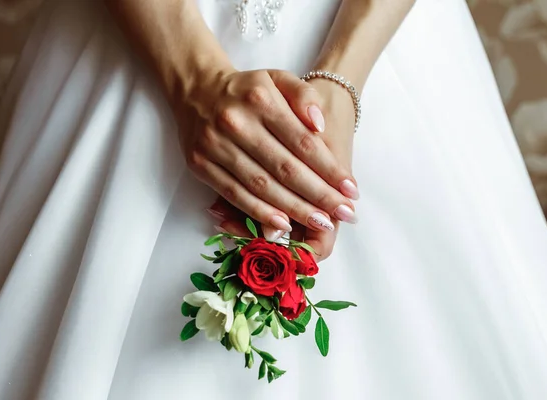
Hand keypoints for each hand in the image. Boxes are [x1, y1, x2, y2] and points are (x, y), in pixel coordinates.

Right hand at [207, 76, 357, 260]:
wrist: (195, 89)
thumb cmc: (247, 89)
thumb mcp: (278, 78)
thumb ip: (304, 96)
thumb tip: (319, 126)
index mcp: (261, 99)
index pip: (303, 142)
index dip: (330, 169)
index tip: (351, 190)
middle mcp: (237, 123)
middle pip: (285, 168)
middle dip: (319, 195)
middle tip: (344, 213)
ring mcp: (216, 145)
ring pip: (261, 185)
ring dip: (294, 208)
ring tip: (321, 223)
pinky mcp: (201, 164)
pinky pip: (234, 194)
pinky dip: (259, 212)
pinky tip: (282, 225)